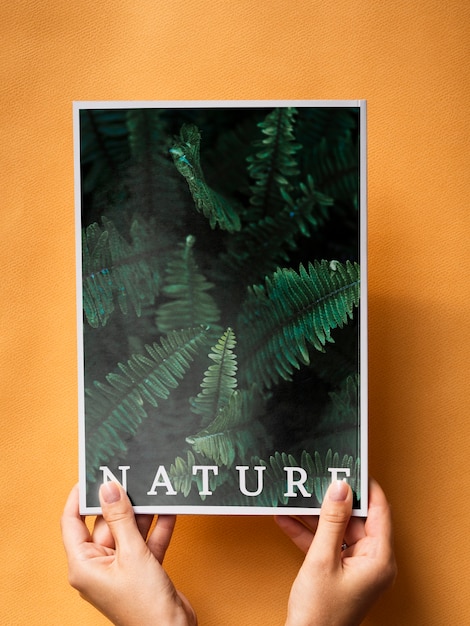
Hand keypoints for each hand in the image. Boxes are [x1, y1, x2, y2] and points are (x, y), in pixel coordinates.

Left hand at [61, 483, 196, 625]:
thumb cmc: (144, 606)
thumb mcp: (132, 553)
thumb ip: (120, 518)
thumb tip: (108, 487)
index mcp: (84, 565)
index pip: (72, 522)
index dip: (79, 497)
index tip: (91, 475)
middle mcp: (99, 565)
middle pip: (105, 523)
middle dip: (120, 502)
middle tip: (131, 477)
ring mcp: (121, 567)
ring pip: (128, 530)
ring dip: (142, 513)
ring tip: (153, 489)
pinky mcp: (142, 569)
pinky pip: (146, 541)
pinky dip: (157, 527)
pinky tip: (169, 509)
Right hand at [275, 479, 396, 625]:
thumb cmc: (320, 613)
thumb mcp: (322, 559)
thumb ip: (331, 520)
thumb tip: (340, 488)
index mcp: (379, 559)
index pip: (379, 511)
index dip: (366, 487)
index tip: (352, 466)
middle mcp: (372, 561)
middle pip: (355, 519)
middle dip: (333, 500)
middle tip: (318, 477)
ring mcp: (355, 567)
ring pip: (337, 530)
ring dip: (315, 516)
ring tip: (297, 494)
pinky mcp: (339, 572)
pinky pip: (326, 544)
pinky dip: (308, 533)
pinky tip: (287, 518)